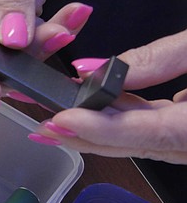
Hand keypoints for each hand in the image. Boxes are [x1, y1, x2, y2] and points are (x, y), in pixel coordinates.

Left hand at [30, 29, 186, 163]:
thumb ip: (159, 58)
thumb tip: (101, 70)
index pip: (148, 133)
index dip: (101, 129)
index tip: (64, 120)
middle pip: (134, 144)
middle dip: (84, 136)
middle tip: (44, 128)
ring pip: (138, 139)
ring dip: (96, 129)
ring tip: (55, 121)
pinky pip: (149, 129)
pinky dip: (119, 118)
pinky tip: (89, 109)